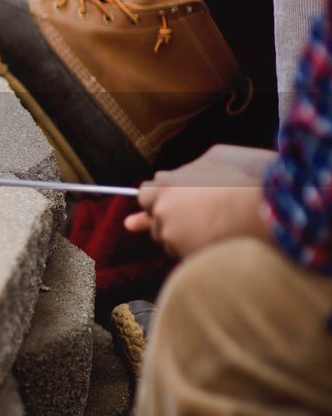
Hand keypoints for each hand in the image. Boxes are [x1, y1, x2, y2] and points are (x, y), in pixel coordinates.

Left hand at [123, 146, 273, 258]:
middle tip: (198, 212)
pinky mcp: (188, 257)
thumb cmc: (246, 179)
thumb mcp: (216, 158)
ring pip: (168, 240)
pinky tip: (216, 239)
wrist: (271, 210)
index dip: (159, 196)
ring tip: (212, 224)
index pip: (144, 194)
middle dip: (169, 216)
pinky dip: (194, 249)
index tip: (171, 199)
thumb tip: (177, 175)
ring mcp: (173, 237)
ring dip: (181, 235)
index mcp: (164, 186)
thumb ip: (189, 168)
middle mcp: (162, 212)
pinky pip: (184, 255)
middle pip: (155, 219)